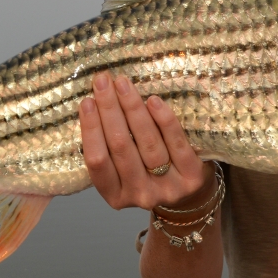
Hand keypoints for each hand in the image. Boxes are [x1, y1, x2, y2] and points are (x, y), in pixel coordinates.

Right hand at [79, 71, 211, 210]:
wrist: (191, 196)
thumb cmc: (149, 174)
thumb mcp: (125, 171)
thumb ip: (111, 149)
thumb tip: (96, 103)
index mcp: (115, 195)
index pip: (97, 162)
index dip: (91, 130)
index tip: (86, 102)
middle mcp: (140, 194)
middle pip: (121, 146)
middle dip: (109, 109)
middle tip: (102, 81)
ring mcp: (167, 188)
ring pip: (147, 142)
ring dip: (133, 108)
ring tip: (123, 84)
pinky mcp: (191, 177)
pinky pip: (176, 143)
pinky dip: (163, 120)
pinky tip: (153, 101)